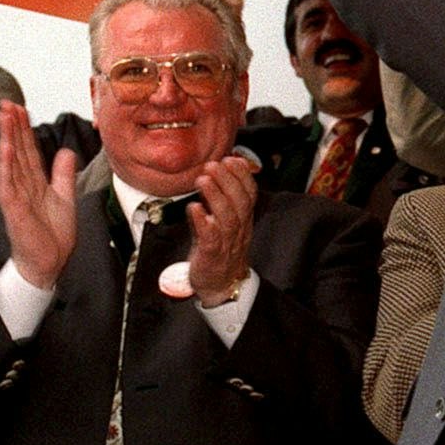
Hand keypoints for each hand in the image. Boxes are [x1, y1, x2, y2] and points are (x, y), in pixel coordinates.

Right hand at [0, 102, 77, 288]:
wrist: (49, 263)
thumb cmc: (52, 235)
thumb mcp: (64, 197)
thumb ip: (63, 174)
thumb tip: (65, 152)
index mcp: (35, 182)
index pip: (29, 150)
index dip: (25, 129)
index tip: (20, 108)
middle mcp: (23, 186)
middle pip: (18, 150)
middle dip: (13, 127)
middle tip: (6, 103)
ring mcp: (17, 196)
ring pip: (11, 162)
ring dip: (7, 138)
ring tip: (3, 117)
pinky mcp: (13, 209)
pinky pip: (8, 183)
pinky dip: (6, 165)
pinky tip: (5, 147)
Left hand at [186, 154, 258, 305]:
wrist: (222, 286)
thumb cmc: (220, 251)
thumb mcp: (225, 222)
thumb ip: (223, 199)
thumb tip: (219, 171)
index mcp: (243, 220)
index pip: (250, 194)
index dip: (243, 176)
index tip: (232, 158)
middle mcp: (239, 230)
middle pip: (240, 202)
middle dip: (228, 180)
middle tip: (214, 164)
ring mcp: (227, 243)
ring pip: (228, 217)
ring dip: (216, 196)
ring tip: (203, 179)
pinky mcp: (212, 255)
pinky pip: (211, 238)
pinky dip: (203, 221)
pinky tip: (194, 208)